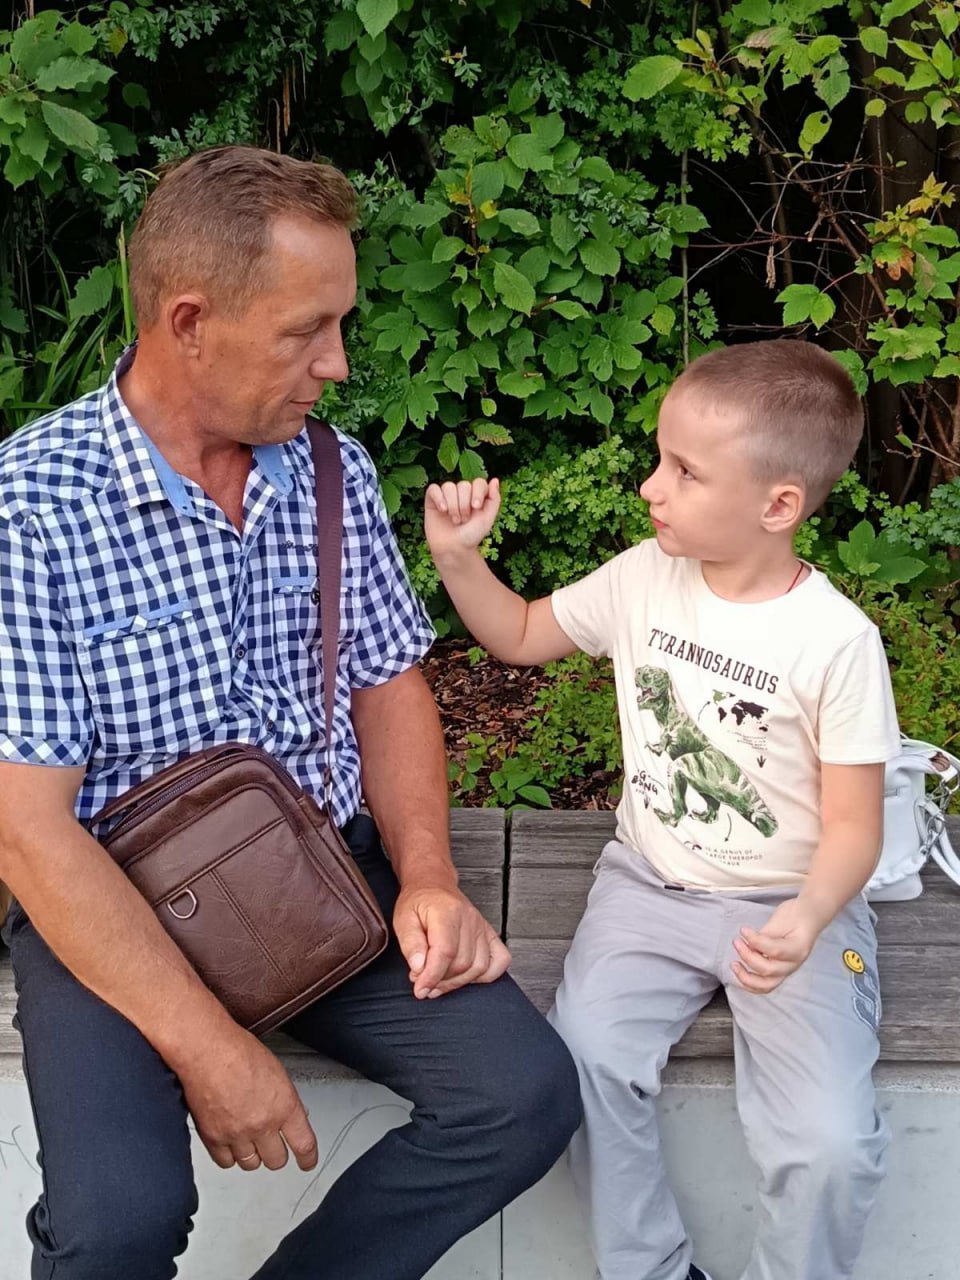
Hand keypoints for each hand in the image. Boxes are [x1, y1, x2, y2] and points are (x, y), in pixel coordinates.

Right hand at [177, 1029, 318, 1172]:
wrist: (206, 1050)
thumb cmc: (238, 1051)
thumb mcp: (276, 1072)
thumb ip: (285, 1099)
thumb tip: (293, 1117)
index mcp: (284, 1105)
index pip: (303, 1144)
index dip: (308, 1157)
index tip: (307, 1162)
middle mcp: (262, 1124)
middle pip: (276, 1160)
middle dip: (276, 1153)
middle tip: (272, 1143)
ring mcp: (237, 1134)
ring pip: (251, 1164)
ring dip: (252, 1154)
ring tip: (248, 1138)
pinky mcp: (213, 1139)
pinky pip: (226, 1162)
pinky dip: (229, 1155)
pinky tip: (230, 1142)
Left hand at [393, 883, 511, 998]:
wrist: (434, 884)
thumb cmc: (418, 901)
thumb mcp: (403, 919)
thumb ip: (411, 945)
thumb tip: (419, 969)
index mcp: (447, 912)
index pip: (445, 952)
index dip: (432, 976)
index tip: (420, 989)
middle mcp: (469, 919)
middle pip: (462, 963)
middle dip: (441, 980)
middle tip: (423, 982)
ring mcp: (482, 926)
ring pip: (479, 967)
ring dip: (458, 982)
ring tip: (439, 981)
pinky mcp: (489, 933)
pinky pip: (500, 961)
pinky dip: (485, 975)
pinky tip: (465, 976)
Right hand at [424, 478, 500, 560]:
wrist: (454, 549)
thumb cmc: (471, 535)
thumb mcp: (488, 518)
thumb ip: (494, 499)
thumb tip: (494, 480)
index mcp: (476, 495)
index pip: (478, 482)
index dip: (477, 492)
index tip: (476, 507)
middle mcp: (461, 493)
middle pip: (463, 485)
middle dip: (464, 504)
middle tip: (464, 520)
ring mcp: (446, 496)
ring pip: (448, 486)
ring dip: (453, 505)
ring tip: (455, 520)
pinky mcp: (432, 500)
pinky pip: (433, 489)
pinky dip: (438, 498)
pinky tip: (442, 510)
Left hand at [732, 897, 823, 993]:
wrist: (807, 918)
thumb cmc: (795, 916)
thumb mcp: (780, 920)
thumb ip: (764, 935)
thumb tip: (749, 945)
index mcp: (798, 949)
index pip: (774, 950)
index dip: (755, 941)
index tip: (743, 930)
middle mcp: (793, 964)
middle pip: (768, 970)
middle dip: (748, 957)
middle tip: (737, 942)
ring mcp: (787, 971)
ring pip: (766, 985)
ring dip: (747, 977)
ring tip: (734, 964)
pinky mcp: (779, 973)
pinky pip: (764, 985)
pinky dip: (750, 983)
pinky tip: (740, 971)